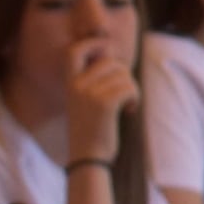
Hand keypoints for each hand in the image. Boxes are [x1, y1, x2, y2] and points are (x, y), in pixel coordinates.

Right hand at [66, 35, 138, 161]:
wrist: (88, 159)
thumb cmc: (92, 130)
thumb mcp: (84, 101)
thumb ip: (93, 80)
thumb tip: (112, 55)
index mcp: (69, 84)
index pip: (73, 51)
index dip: (92, 44)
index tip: (107, 52)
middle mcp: (76, 85)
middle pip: (111, 62)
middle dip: (124, 75)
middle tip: (124, 94)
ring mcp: (89, 94)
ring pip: (124, 75)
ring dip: (131, 90)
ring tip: (125, 106)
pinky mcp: (104, 104)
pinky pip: (130, 88)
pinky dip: (135, 98)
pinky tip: (129, 112)